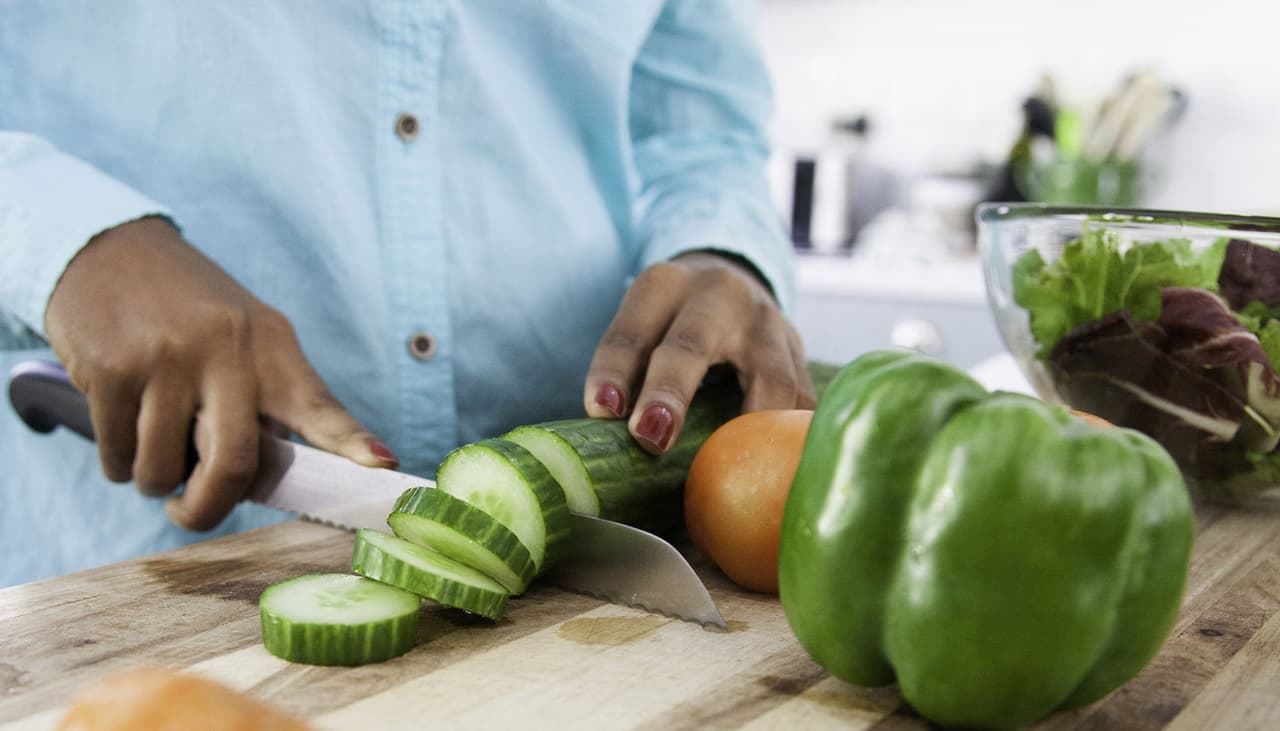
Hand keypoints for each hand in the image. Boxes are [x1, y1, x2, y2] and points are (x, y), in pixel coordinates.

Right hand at [44, 216, 395, 529]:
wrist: (107, 250)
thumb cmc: (186, 308)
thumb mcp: (243, 333)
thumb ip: (268, 395)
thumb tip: (288, 475)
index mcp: (270, 345)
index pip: (318, 405)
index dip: (351, 441)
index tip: (382, 465)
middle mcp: (226, 350)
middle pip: (235, 463)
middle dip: (208, 508)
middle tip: (189, 512)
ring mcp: (167, 359)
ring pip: (163, 469)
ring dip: (152, 481)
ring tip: (151, 454)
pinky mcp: (113, 369)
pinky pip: (118, 454)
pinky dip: (118, 464)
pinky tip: (122, 434)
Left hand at [583, 251, 814, 453]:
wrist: (731, 283)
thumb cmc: (670, 322)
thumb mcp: (643, 326)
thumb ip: (629, 372)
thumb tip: (609, 431)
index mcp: (664, 285)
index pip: (632, 330)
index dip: (614, 370)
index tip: (602, 410)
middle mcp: (719, 294)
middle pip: (692, 343)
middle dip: (670, 392)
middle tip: (650, 439)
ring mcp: (768, 323)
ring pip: (771, 377)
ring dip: (749, 427)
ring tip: (729, 469)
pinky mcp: (800, 355)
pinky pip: (802, 402)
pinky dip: (789, 439)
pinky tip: (776, 469)